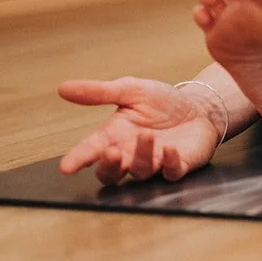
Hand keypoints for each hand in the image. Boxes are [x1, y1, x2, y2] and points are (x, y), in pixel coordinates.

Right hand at [58, 78, 224, 185]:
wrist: (199, 107)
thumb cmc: (162, 102)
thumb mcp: (130, 90)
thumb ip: (99, 92)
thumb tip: (62, 88)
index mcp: (114, 136)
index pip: (91, 150)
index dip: (78, 159)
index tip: (66, 167)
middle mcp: (130, 154)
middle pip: (111, 173)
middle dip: (109, 166)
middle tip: (110, 153)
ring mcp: (154, 163)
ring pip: (140, 171)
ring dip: (141, 156)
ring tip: (147, 136)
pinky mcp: (178, 166)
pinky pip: (171, 172)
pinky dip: (169, 164)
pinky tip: (169, 150)